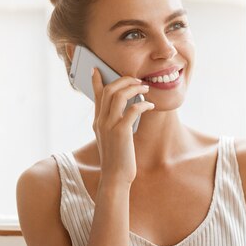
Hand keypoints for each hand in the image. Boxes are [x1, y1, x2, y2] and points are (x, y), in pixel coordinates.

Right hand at [91, 67, 154, 185]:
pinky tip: (149, 105)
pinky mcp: (121, 132)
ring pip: (118, 96)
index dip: (96, 80)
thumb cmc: (117, 158)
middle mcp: (100, 121)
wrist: (115, 176)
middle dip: (124, 80)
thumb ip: (113, 123)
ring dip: (133, 88)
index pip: (95, 95)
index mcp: (97, 121)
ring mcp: (109, 126)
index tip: (97, 69)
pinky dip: (142, 104)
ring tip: (145, 88)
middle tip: (137, 80)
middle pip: (108, 90)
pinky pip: (131, 110)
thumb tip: (125, 111)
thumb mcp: (110, 138)